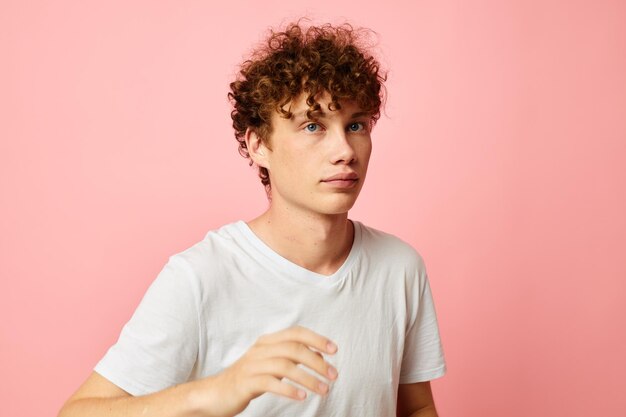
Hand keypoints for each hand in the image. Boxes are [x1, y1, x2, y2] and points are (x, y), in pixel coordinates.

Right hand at [191, 325, 338, 416]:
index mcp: (267, 342)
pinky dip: (289, 390)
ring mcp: (252, 365)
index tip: (335, 350)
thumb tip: (319, 357)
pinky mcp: (246, 382)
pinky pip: (271, 383)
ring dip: (308, 378)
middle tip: (334, 376)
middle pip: (293, 348)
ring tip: (323, 390)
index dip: (317, 339)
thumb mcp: (270, 365)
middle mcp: (260, 349)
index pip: (296, 332)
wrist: (215, 394)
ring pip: (285, 366)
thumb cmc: (248, 379)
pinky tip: (302, 397)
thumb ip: (291, 358)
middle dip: (317, 361)